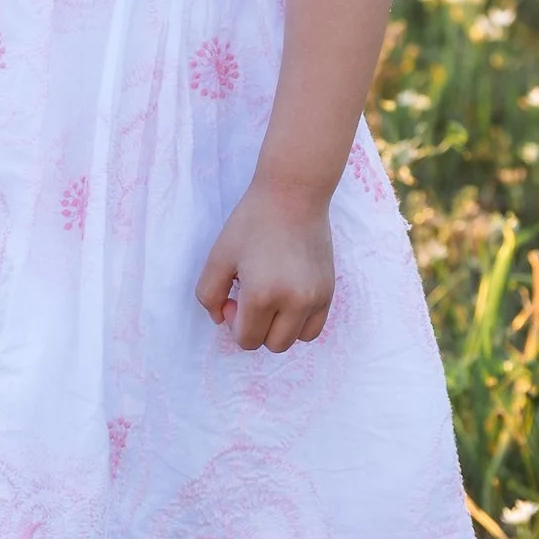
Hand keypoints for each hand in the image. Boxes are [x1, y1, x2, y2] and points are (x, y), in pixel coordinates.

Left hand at [194, 177, 335, 353]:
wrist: (293, 194)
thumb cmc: (252, 222)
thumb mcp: (218, 256)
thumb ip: (209, 294)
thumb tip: (221, 319)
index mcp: (262, 295)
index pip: (247, 340)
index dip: (233, 323)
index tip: (232, 297)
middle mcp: (293, 302)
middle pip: (271, 344)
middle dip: (255, 329)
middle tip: (248, 297)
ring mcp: (315, 298)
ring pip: (294, 340)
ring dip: (277, 329)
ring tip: (271, 300)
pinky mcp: (329, 291)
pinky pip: (314, 329)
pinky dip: (298, 323)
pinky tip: (288, 299)